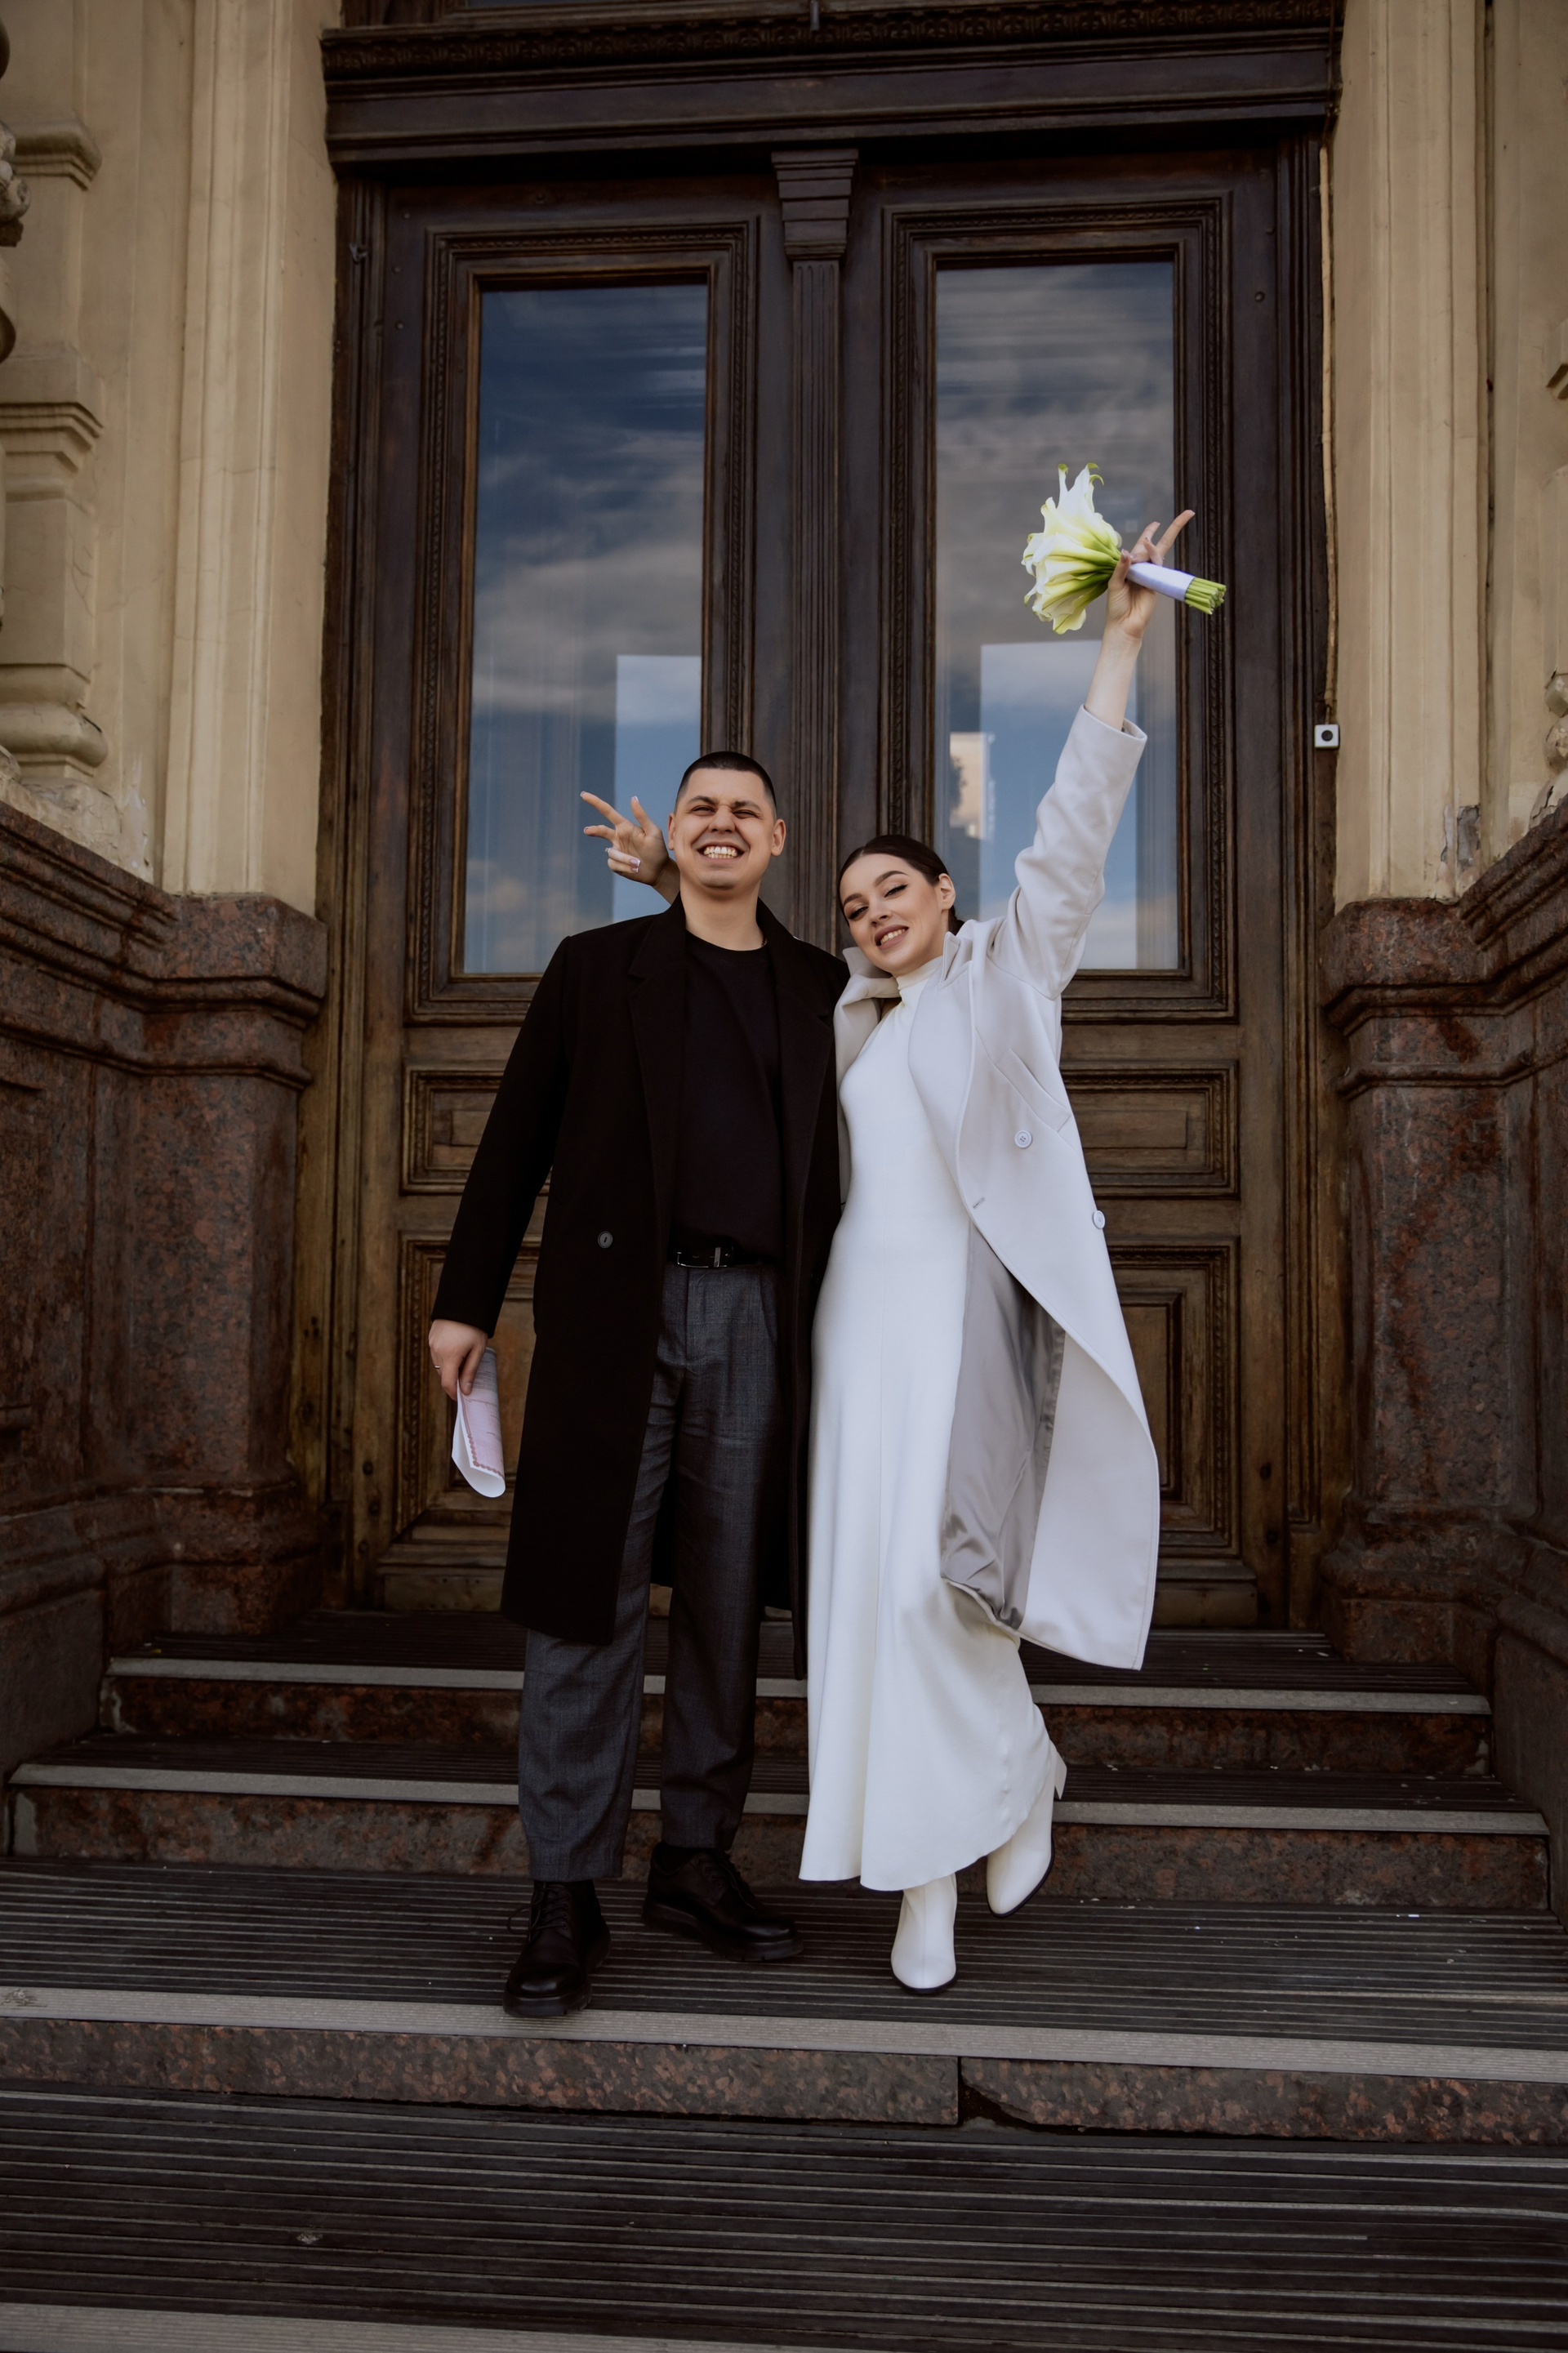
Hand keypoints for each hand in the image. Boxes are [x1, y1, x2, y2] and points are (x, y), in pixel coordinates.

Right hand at [429, 1319, 487, 1400]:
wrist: (463, 1302)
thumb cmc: (474, 1327)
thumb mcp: (477, 1350)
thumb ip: (470, 1371)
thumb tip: (465, 1390)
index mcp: (450, 1355)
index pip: (448, 1383)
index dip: (453, 1393)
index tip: (460, 1398)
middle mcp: (437, 1351)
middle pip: (443, 1375)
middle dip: (453, 1380)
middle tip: (466, 1378)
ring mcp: (432, 1344)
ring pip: (439, 1365)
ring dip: (449, 1368)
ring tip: (463, 1359)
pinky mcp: (431, 1338)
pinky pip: (436, 1354)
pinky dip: (444, 1357)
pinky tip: (455, 1350)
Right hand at [582, 792, 673, 898]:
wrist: (659, 870)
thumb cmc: (658, 849)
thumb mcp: (653, 832)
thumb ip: (642, 816)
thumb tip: (633, 798)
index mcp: (625, 827)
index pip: (608, 812)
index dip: (596, 803)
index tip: (584, 795)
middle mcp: (618, 837)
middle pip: (601, 830)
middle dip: (594, 830)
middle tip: (587, 830)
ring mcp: (616, 850)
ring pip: (612, 853)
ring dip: (626, 859)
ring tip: (639, 864)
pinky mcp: (615, 864)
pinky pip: (614, 864)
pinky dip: (625, 867)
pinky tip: (635, 869)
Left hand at [1103, 510, 1194, 644]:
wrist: (1124, 626)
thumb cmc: (1116, 607)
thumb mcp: (1114, 584)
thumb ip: (1121, 568)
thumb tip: (1127, 551)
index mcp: (1130, 567)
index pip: (1140, 546)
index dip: (1149, 533)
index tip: (1156, 523)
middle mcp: (1142, 569)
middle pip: (1158, 546)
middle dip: (1172, 530)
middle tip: (1187, 514)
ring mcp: (1152, 576)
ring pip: (1157, 554)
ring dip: (1152, 546)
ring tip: (1146, 541)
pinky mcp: (1158, 584)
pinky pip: (1158, 566)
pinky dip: (1154, 556)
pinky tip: (1148, 548)